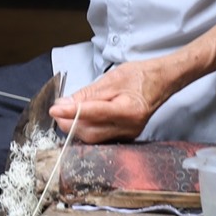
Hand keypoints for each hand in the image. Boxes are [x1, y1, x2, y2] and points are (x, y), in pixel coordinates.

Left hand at [49, 58, 174, 142]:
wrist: (160, 82)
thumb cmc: (139, 76)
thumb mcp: (111, 78)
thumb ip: (87, 94)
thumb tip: (64, 104)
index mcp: (129, 110)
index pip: (94, 113)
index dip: (71, 112)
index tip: (55, 109)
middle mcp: (130, 127)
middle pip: (91, 132)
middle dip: (69, 122)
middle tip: (58, 110)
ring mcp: (128, 134)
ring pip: (93, 138)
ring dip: (75, 127)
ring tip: (66, 113)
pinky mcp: (125, 136)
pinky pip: (100, 138)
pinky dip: (86, 129)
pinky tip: (79, 119)